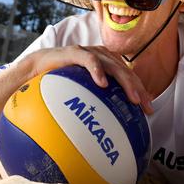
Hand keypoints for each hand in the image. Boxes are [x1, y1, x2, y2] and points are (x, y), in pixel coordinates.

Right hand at [21, 45, 152, 113]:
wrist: (35, 67)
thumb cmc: (59, 82)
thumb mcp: (81, 94)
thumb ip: (94, 104)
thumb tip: (105, 131)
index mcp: (107, 64)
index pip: (129, 78)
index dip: (141, 92)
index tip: (148, 111)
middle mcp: (102, 57)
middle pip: (126, 72)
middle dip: (139, 90)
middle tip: (146, 107)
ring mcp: (90, 53)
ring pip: (114, 66)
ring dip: (125, 82)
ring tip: (133, 98)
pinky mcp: (75, 52)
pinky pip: (89, 60)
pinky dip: (97, 71)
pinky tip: (102, 84)